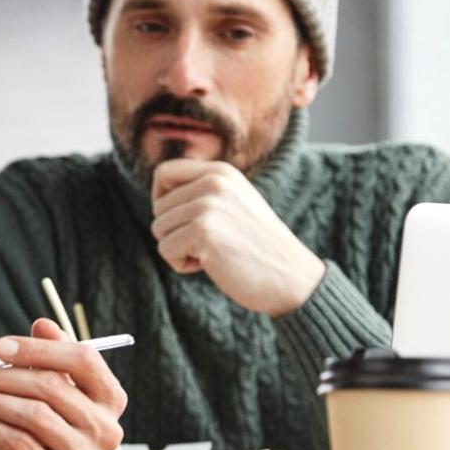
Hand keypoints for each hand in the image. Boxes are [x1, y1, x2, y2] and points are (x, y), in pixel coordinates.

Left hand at [0, 318, 126, 449]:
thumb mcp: (43, 398)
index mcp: (109, 400)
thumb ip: (49, 361)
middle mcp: (106, 429)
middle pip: (51, 386)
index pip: (84, 360)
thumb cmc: (38, 439)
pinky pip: (18, 443)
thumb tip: (43, 324)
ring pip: (32, 414)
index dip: (40, 349)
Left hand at [150, 159, 325, 315]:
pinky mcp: (203, 232)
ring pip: (159, 229)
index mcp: (221, 172)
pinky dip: (181, 264)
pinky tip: (211, 264)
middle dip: (175, 232)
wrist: (290, 277)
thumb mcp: (234, 203)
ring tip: (213, 253)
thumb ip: (203, 192)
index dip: (161, 200)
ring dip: (179, 249)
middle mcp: (214, 182)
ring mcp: (208, 205)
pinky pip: (165, 250)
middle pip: (158, 207)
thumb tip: (159, 196)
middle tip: (209, 244)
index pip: (163, 173)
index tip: (180, 221)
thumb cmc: (257, 246)